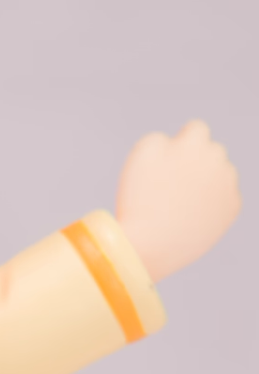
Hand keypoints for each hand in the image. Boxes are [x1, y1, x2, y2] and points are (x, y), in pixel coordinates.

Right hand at [115, 121, 240, 281]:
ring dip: (206, 181)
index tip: (169, 160)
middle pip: (211, 150)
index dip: (180, 142)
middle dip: (195, 161)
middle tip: (173, 184)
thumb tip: (178, 142)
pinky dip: (212, 203)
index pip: (196, 129)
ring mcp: (228, 184)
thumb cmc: (139, 198)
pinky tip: (192, 214)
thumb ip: (163, 138)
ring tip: (181, 202)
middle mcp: (218, 158)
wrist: (151, 244)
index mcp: (196, 141)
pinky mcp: (232, 208)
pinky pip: (225, 197)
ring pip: (221, 173)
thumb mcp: (140, 154)